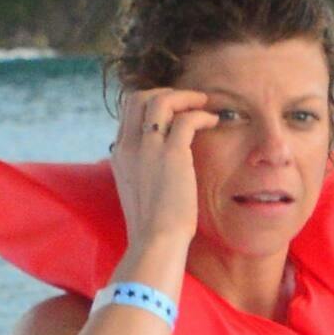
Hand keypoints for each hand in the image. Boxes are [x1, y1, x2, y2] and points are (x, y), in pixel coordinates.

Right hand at [105, 88, 217, 280]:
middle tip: (188, 100)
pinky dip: (201, 114)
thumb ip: (143, 174)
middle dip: (165, 92)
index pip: (127, 113)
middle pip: (137, 97)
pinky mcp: (172, 154)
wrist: (155, 242)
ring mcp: (147, 148)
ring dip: (184, 96)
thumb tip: (159, 170)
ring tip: (204, 103)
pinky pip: (186, 119)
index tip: (173, 110)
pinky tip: (214, 121)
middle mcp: (129, 146)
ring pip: (159, 100)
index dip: (150, 104)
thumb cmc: (153, 228)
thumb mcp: (139, 195)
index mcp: (119, 156)